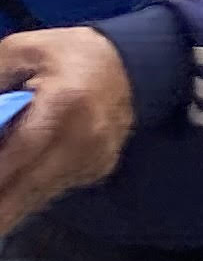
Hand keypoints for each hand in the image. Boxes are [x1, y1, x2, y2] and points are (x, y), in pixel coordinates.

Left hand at [0, 26, 134, 234]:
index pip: (22, 149)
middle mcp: (86, 137)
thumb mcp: (19, 51)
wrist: (131, 62)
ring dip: (10, 208)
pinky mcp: (99, 168)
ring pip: (40, 195)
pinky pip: (53, 190)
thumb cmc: (66, 53)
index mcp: (67, 102)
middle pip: (30, 186)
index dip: (1, 173)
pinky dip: (26, 197)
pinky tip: (9, 200)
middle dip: (5, 210)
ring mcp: (96, 157)